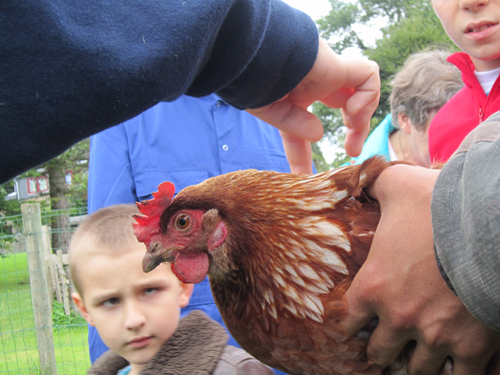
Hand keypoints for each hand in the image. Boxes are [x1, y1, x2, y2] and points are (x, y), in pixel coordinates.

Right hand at [247, 38, 378, 172]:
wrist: (254, 57)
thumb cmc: (253, 82)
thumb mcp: (271, 113)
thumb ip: (294, 126)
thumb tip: (319, 135)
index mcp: (296, 94)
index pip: (307, 125)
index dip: (304, 153)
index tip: (305, 177)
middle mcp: (317, 82)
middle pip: (347, 105)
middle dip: (355, 130)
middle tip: (351, 153)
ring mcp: (330, 71)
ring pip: (363, 91)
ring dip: (362, 117)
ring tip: (351, 132)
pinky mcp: (340, 63)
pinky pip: (369, 76)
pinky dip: (367, 97)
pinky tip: (350, 111)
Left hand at [343, 164, 499, 373]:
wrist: (489, 224)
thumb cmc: (438, 205)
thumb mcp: (397, 186)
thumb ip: (373, 183)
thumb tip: (360, 176)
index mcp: (373, 287)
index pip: (348, 322)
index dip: (351, 326)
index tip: (356, 327)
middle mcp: (398, 318)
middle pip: (380, 352)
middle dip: (381, 351)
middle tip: (384, 348)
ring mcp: (434, 337)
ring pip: (416, 369)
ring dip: (413, 365)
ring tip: (414, 362)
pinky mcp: (471, 347)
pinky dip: (453, 373)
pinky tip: (450, 367)